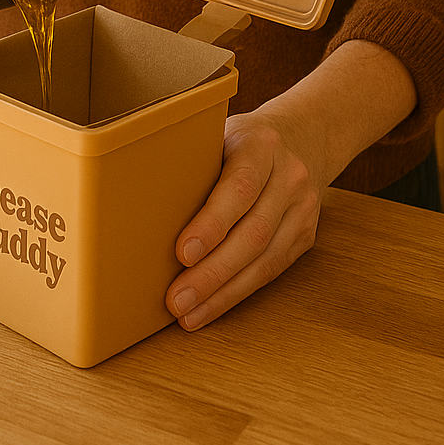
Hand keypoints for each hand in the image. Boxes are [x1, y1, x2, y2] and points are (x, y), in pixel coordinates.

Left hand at [164, 39, 417, 330]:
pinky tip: (210, 307)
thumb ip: (193, 160)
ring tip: (188, 313)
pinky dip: (238, 293)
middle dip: (212, 272)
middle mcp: (289, 177)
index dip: (212, 223)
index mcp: (261, 145)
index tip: (181, 252)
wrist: (304, 135)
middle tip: (176, 299)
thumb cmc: (243, 140)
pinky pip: (272, 271)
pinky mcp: (305, 235)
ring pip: (265, 259)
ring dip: (223, 292)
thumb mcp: (220, 131)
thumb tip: (138, 199)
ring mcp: (302, 208)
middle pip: (253, 232)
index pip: (239, 187)